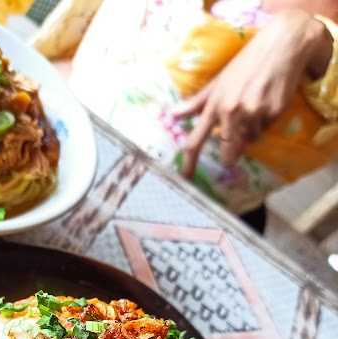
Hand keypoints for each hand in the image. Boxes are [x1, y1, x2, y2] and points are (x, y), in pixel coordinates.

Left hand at [173, 10, 332, 176]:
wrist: (281, 45)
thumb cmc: (245, 64)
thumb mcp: (218, 82)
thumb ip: (197, 102)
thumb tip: (174, 115)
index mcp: (215, 105)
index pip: (196, 140)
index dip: (189, 162)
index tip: (186, 177)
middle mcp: (232, 112)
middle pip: (228, 152)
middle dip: (231, 155)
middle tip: (233, 150)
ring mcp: (254, 113)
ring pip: (250, 139)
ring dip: (251, 131)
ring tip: (255, 106)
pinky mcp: (274, 112)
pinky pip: (266, 129)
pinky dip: (266, 121)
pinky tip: (268, 102)